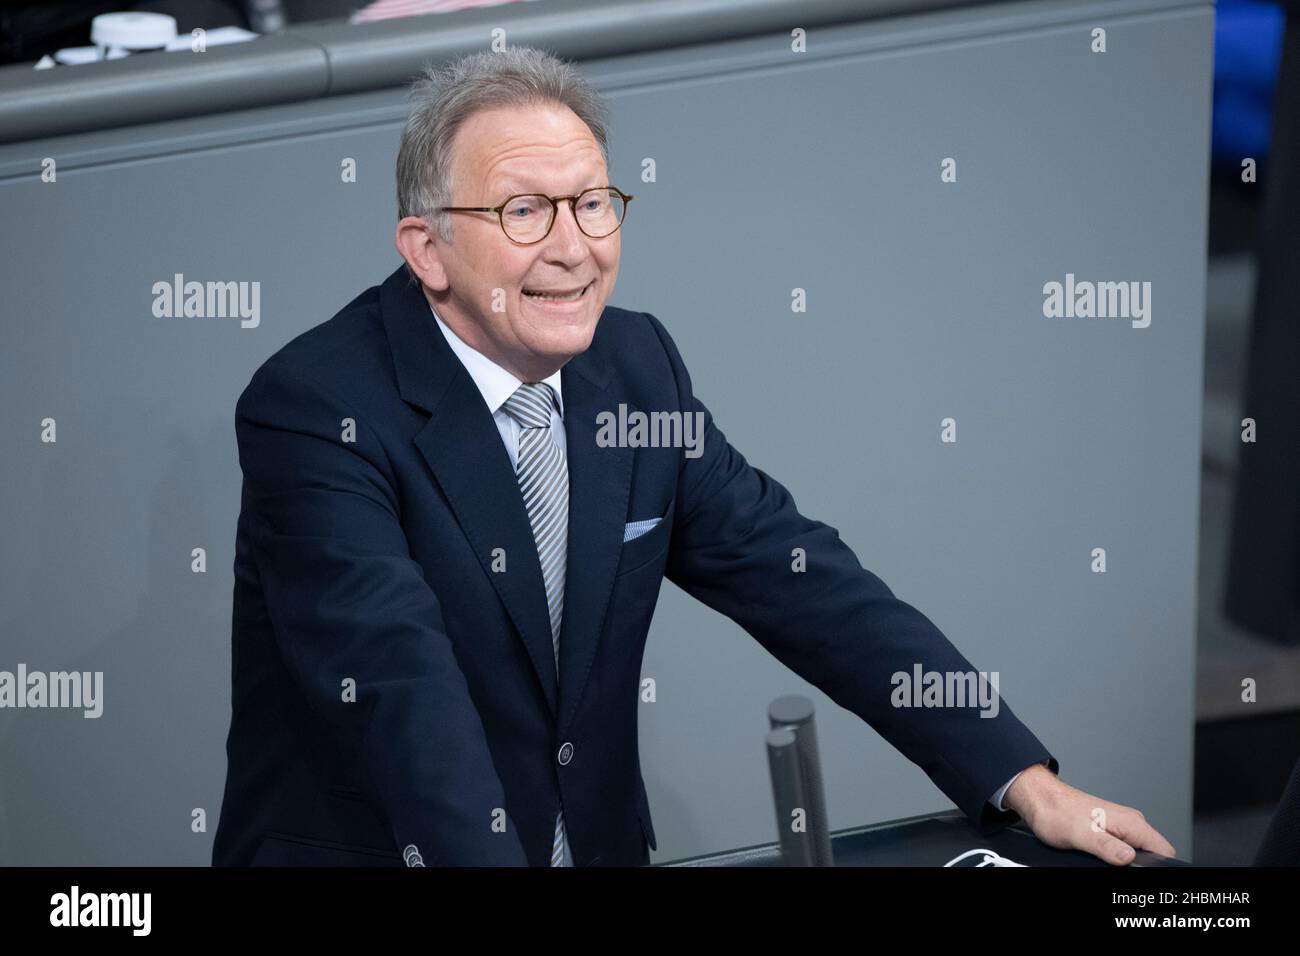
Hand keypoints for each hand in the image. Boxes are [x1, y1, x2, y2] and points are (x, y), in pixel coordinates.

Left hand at [1002, 765, 1175, 864]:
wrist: (1041, 800)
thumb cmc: (1057, 812)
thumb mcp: (1081, 834)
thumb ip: (1107, 846)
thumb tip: (1129, 858)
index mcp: (1131, 822)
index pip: (1164, 850)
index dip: (1160, 867)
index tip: (1144, 875)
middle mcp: (1130, 823)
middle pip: (1153, 854)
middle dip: (1144, 868)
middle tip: (1119, 871)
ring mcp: (1121, 828)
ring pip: (1139, 854)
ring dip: (1130, 864)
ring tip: (1109, 865)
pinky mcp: (1110, 832)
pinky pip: (1124, 850)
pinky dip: (1119, 859)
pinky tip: (1104, 861)